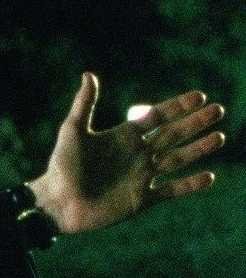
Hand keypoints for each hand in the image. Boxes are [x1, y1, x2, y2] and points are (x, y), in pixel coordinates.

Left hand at [28, 72, 225, 235]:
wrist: (56, 203)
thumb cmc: (61, 166)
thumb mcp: (72, 131)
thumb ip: (84, 104)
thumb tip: (88, 74)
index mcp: (124, 136)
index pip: (157, 117)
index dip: (177, 106)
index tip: (199, 96)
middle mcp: (137, 154)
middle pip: (173, 135)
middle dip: (195, 123)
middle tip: (218, 110)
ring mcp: (141, 177)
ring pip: (178, 159)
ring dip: (199, 149)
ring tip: (220, 137)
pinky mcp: (141, 199)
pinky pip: (171, 190)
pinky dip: (190, 185)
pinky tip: (209, 177)